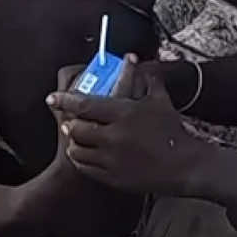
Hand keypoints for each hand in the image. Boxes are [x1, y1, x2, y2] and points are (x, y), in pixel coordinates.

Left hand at [48, 61, 208, 196]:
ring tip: (75, 140)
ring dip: (74, 143)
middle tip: (68, 122)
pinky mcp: (113, 177)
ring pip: (78, 150)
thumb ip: (146, 79)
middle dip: (69, 124)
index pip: (84, 104)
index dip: (64, 100)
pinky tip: (84, 156)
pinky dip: (82, 160)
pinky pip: (87, 168)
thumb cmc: (173, 131)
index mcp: (123, 113)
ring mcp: (112, 159)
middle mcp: (114, 136)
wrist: (185, 166)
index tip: (51, 98)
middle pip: (77, 128)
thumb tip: (136, 60)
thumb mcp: (160, 101)